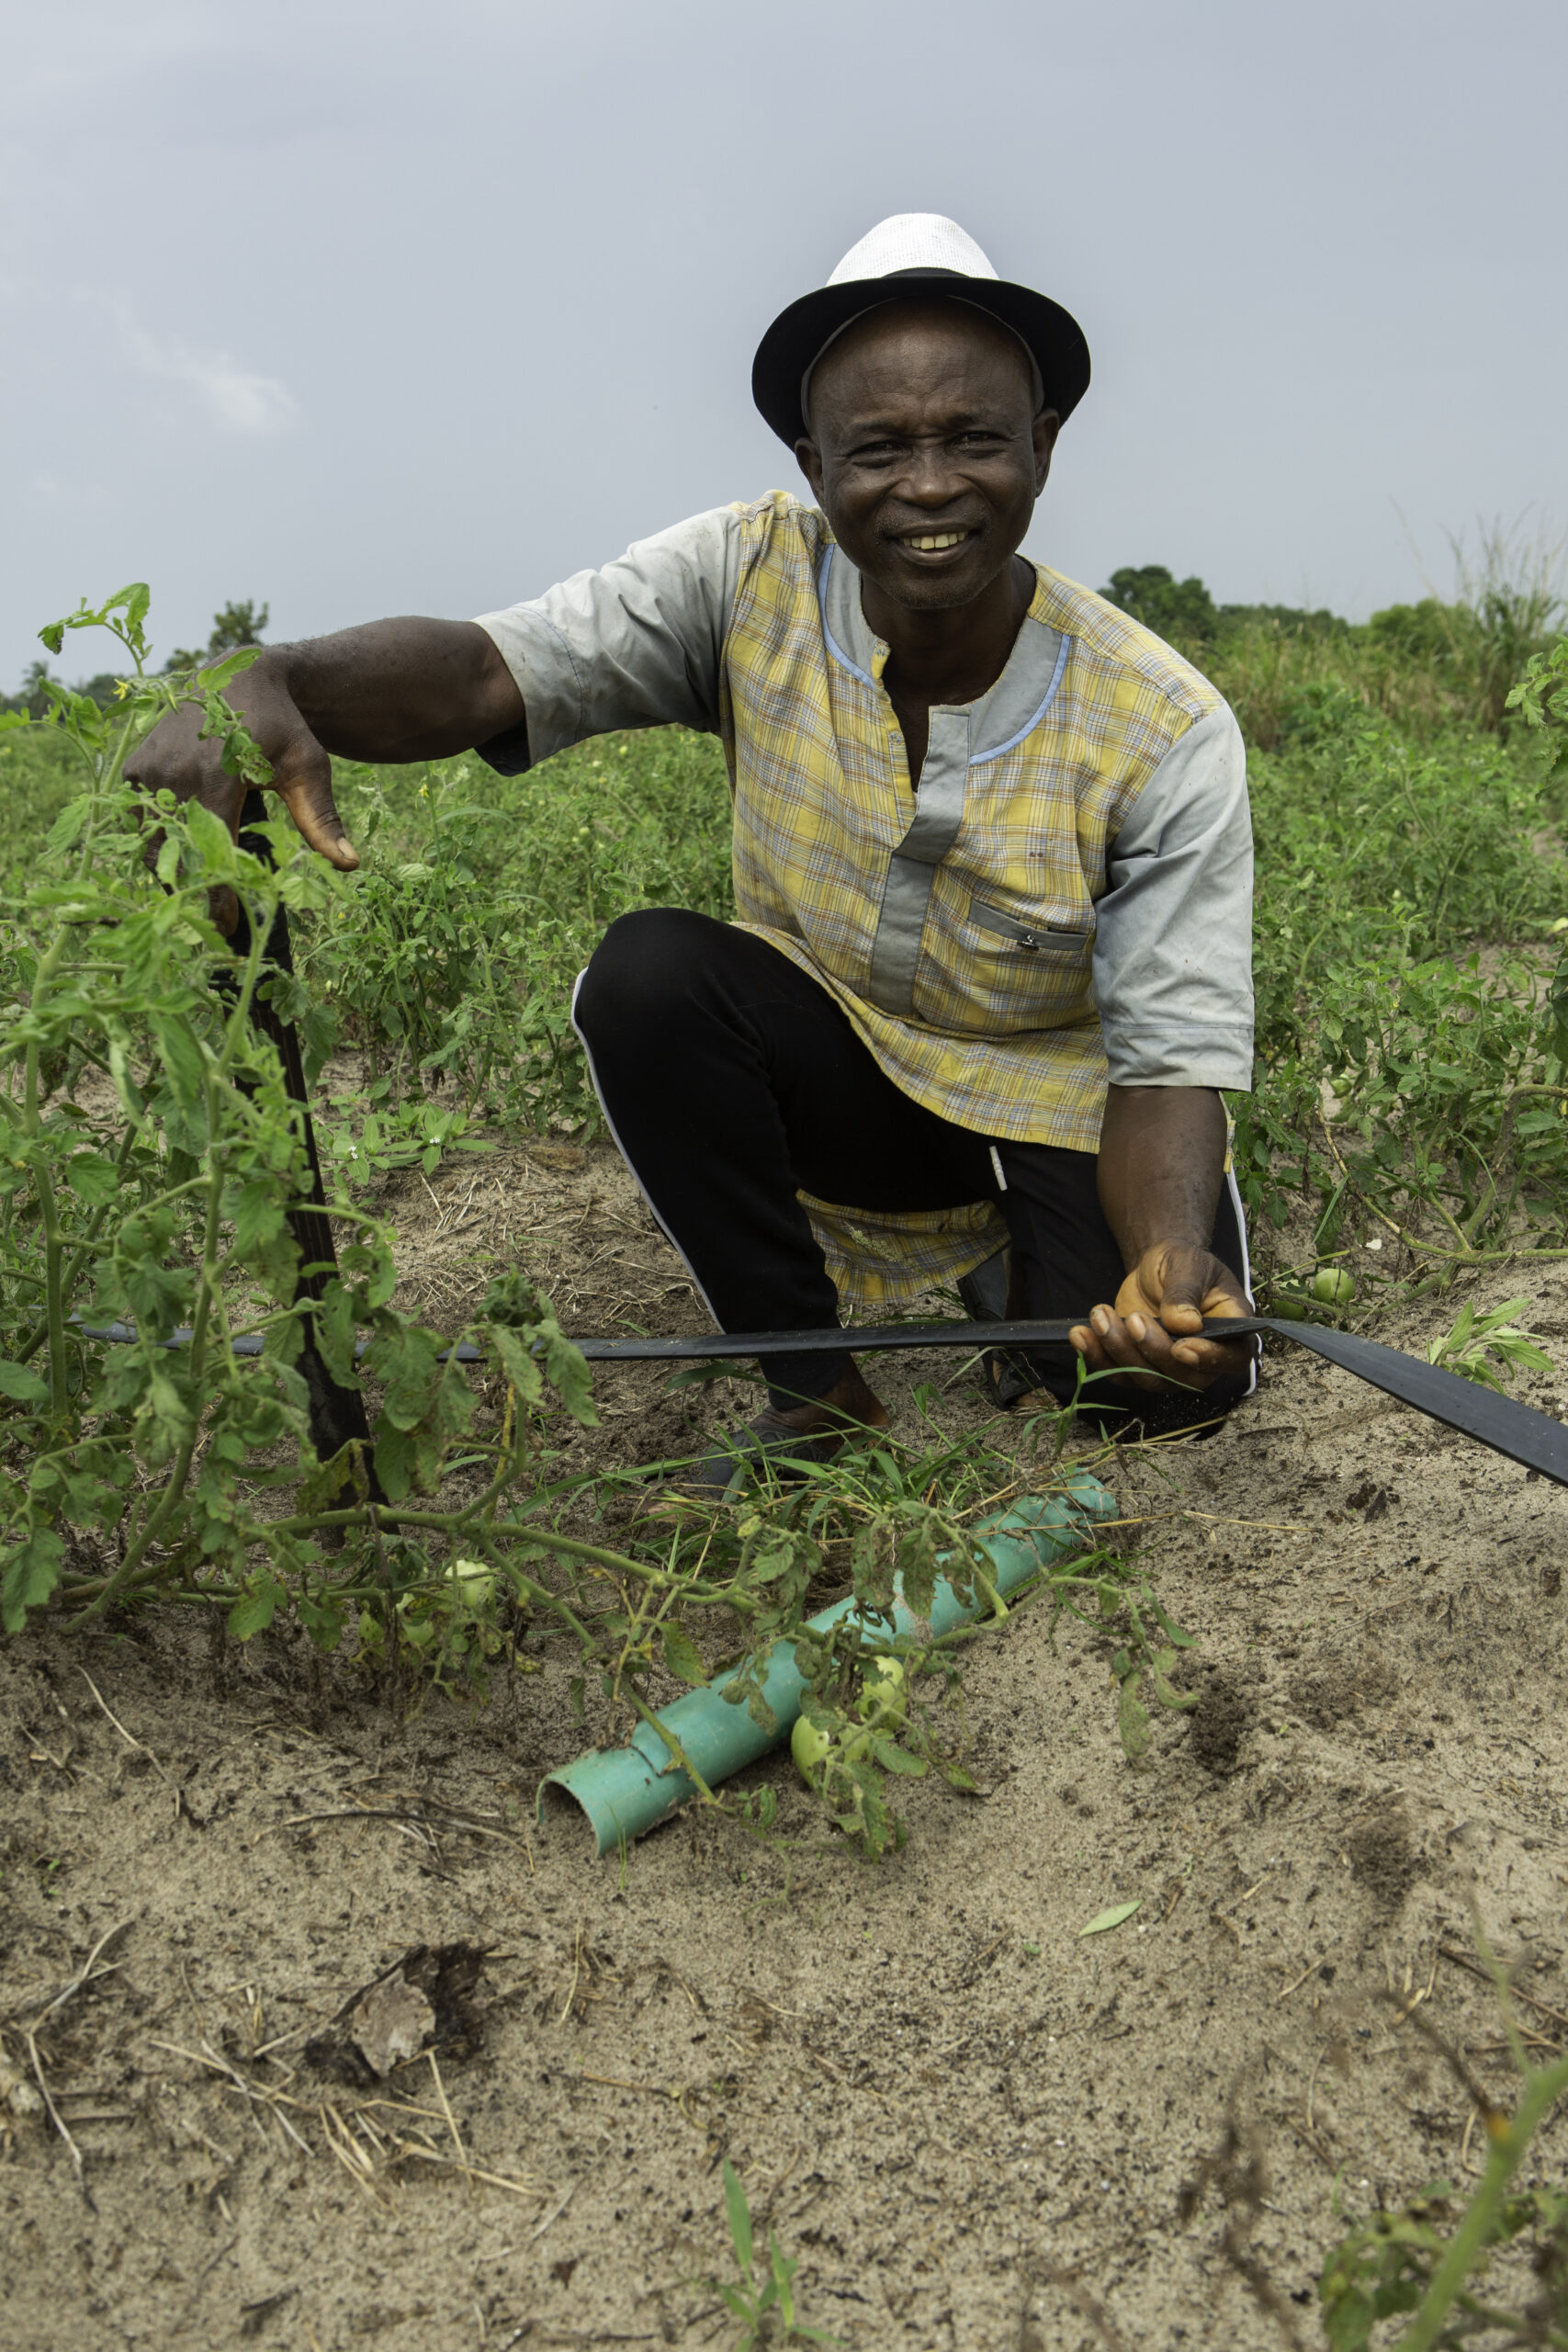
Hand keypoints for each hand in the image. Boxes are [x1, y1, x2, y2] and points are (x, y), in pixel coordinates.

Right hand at [124, 653, 358, 933]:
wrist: (239, 676)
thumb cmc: (281, 727)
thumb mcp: (307, 768)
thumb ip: (321, 818)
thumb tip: (350, 865)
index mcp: (216, 778)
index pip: (212, 854)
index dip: (218, 896)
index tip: (229, 927)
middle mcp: (174, 775)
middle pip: (176, 856)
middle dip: (192, 892)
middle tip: (211, 925)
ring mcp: (149, 771)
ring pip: (153, 842)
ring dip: (173, 871)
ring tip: (198, 893)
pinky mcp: (136, 769)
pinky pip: (142, 821)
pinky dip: (159, 843)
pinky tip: (184, 858)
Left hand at [1069, 1241, 1253, 1396]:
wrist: (1157, 1266)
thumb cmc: (1183, 1262)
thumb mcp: (1187, 1265)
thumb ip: (1185, 1293)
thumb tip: (1185, 1323)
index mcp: (1232, 1332)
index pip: (1232, 1359)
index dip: (1209, 1359)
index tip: (1181, 1347)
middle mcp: (1205, 1358)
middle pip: (1184, 1377)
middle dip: (1154, 1351)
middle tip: (1133, 1318)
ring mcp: (1172, 1368)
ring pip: (1148, 1378)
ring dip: (1120, 1351)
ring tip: (1100, 1315)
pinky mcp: (1141, 1366)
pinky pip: (1120, 1373)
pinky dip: (1097, 1356)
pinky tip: (1080, 1334)